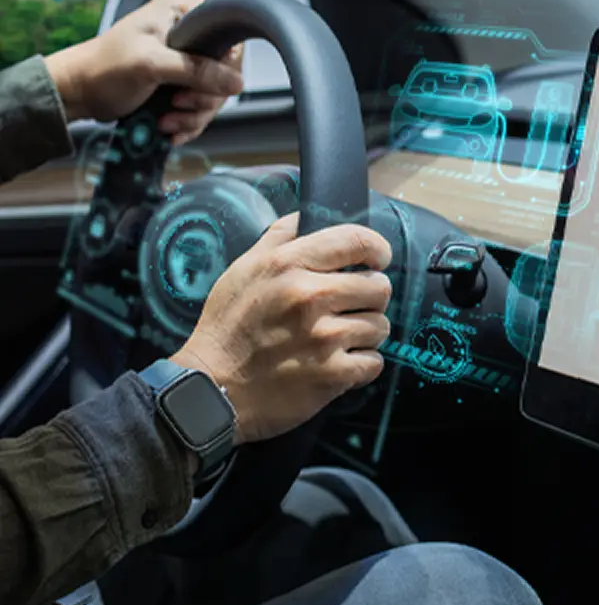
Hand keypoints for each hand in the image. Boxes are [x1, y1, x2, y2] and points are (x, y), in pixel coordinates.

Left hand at [45, 0, 243, 145]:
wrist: (78, 93)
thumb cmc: (105, 68)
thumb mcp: (151, 65)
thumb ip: (196, 70)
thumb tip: (236, 83)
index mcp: (182, 9)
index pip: (227, 39)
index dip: (222, 70)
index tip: (198, 88)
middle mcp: (188, 29)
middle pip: (224, 71)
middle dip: (203, 99)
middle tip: (178, 106)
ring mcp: (185, 57)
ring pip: (214, 93)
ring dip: (194, 115)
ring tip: (168, 122)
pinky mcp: (180, 81)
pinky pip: (201, 105)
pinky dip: (188, 122)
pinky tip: (169, 128)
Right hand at [170, 215, 392, 443]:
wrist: (212, 388)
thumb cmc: (227, 326)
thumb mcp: (244, 268)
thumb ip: (280, 237)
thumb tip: (309, 215)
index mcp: (289, 264)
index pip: (358, 241)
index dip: (377, 249)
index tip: (378, 260)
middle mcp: (311, 296)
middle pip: (379, 286)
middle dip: (370, 295)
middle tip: (352, 305)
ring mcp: (324, 337)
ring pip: (380, 325)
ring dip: (365, 332)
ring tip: (340, 337)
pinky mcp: (332, 375)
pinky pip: (374, 362)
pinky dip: (361, 365)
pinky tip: (339, 362)